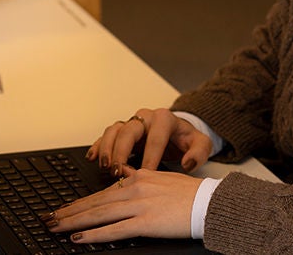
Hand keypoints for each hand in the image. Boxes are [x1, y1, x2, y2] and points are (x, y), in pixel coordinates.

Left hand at [46, 166, 201, 242]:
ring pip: (98, 214)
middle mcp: (134, 188)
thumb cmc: (190, 194)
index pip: (102, 192)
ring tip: (55, 227)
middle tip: (48, 218)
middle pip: (94, 202)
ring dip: (73, 221)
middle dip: (68, 211)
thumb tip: (121, 172)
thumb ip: (138, 175)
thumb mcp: (161, 176)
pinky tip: (79, 237)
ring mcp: (139, 205)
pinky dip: (94, 234)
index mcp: (138, 177)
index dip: (80, 201)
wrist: (209, 203)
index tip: (64, 207)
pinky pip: (114, 229)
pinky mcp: (146, 222)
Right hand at [85, 108, 213, 172]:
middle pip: (128, 131)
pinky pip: (106, 135)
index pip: (155, 138)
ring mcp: (131, 123)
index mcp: (165, 119)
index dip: (150, 156)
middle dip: (121, 152)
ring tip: (105, 167)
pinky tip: (92, 158)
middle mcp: (145, 118)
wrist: (178, 132)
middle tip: (118, 171)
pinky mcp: (121, 131)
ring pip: (114, 131)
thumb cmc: (187, 140)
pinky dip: (97, 146)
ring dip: (107, 149)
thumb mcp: (201, 144)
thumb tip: (188, 163)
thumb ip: (199, 153)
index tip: (146, 173)